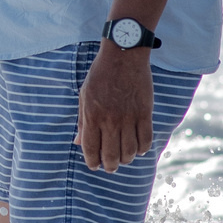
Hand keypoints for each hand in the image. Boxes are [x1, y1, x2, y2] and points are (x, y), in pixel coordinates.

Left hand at [77, 44, 155, 171]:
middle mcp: (110, 120)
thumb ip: (82, 122)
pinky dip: (142, 149)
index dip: (93, 162)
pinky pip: (145, 140)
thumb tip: (77, 143)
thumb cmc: (100, 75)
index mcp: (92, 116)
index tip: (95, 166)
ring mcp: (128, 117)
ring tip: (124, 158)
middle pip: (111, 155)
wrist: (123, 55)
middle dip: (110, 166)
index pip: (91, 149)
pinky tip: (138, 148)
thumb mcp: (85, 96)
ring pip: (129, 151)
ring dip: (126, 159)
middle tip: (111, 167)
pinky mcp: (144, 113)